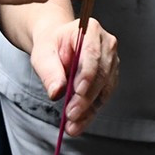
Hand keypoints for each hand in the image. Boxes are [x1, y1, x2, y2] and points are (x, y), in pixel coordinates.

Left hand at [29, 17, 118, 135]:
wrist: (57, 46)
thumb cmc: (51, 46)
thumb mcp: (42, 55)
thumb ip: (49, 72)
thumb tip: (57, 92)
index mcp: (90, 30)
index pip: (92, 54)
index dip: (87, 74)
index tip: (77, 92)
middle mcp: (107, 44)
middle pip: (101, 74)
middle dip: (86, 97)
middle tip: (70, 114)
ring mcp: (112, 61)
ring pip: (104, 88)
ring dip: (89, 109)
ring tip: (72, 124)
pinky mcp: (110, 77)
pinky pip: (103, 97)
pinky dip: (91, 111)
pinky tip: (79, 123)